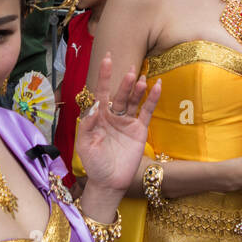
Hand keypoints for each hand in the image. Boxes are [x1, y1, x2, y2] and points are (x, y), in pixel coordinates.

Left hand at [74, 54, 160, 195]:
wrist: (109, 182)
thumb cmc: (94, 163)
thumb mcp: (85, 144)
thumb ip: (88, 125)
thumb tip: (96, 106)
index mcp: (98, 116)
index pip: (101, 92)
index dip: (105, 76)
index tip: (108, 59)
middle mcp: (113, 115)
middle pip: (119, 94)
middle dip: (124, 82)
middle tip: (130, 71)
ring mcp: (127, 121)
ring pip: (133, 101)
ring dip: (137, 89)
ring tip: (141, 78)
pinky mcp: (139, 130)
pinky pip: (146, 111)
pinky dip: (152, 99)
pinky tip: (156, 86)